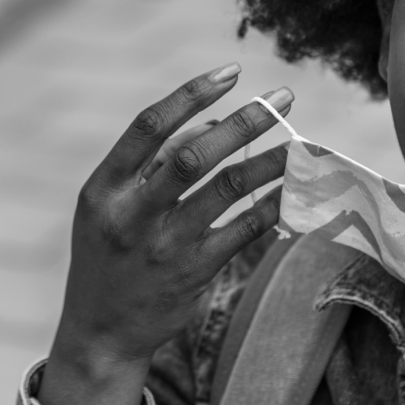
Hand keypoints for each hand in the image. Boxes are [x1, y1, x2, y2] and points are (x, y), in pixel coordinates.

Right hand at [40, 64, 292, 404]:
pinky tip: (295, 188)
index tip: (231, 72)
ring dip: (270, 161)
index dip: (191, 94)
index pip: (149, 126)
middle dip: (245, 122)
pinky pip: (245, 229)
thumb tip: (219, 121)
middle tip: (283, 98)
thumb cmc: (113, 254)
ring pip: (227, 189)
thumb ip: (158, 163)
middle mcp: (131, 213)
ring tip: (302, 143)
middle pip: (194, 155)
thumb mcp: (115, 206)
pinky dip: (273, 204)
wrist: (101, 332)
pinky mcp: (194, 270)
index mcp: (104, 187)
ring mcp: (164, 244)